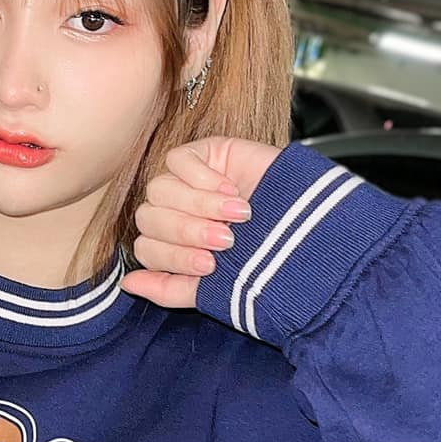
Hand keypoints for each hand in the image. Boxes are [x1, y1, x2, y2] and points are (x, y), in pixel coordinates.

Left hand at [121, 136, 281, 308]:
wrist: (312, 227)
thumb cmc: (269, 257)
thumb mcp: (217, 286)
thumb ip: (170, 288)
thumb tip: (129, 284)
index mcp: (175, 244)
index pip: (146, 248)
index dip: (173, 257)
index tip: (210, 265)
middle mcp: (176, 213)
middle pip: (149, 218)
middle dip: (187, 233)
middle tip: (225, 239)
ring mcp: (187, 182)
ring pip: (160, 190)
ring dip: (198, 206)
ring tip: (236, 216)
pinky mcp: (204, 153)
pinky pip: (178, 161)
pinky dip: (204, 180)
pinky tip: (233, 192)